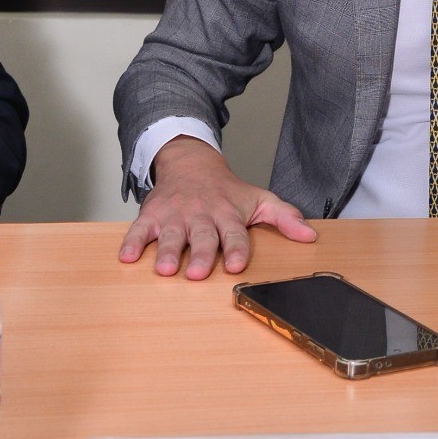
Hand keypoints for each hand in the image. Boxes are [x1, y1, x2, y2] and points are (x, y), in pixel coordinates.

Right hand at [118, 136, 316, 278]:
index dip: (235, 249)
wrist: (191, 164)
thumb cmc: (227, 192)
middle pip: (202, 236)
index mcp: (228, 214)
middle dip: (199, 255)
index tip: (235, 265)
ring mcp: (176, 215)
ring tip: (164, 270)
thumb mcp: (260, 200)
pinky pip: (140, 229)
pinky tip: (127, 257)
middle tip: (196, 274)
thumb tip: (310, 236)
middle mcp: (202, 215)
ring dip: (167, 252)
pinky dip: (132, 242)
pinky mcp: (153, 215)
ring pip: (171, 235)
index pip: (235, 233)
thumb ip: (285, 218)